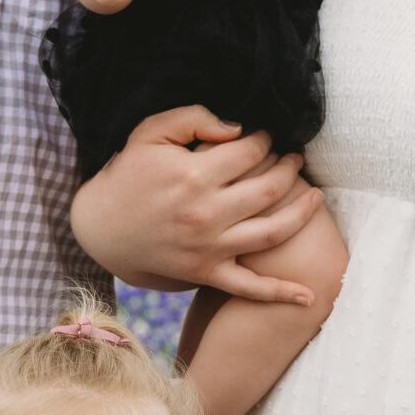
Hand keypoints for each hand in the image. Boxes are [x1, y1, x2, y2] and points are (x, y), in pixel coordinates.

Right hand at [70, 106, 324, 303]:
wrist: (100, 227)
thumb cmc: (128, 174)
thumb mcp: (150, 133)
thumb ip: (194, 118)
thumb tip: (239, 128)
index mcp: (194, 176)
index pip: (251, 151)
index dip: (266, 139)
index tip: (267, 136)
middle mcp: (206, 213)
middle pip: (269, 188)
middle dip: (290, 168)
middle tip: (296, 159)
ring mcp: (209, 247)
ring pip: (273, 231)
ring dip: (302, 212)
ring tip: (315, 195)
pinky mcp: (207, 273)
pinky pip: (249, 287)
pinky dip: (280, 293)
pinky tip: (309, 296)